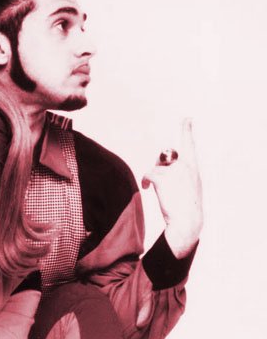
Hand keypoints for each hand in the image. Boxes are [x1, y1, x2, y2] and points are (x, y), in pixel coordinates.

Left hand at [141, 118, 202, 257]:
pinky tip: (147, 188)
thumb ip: (180, 174)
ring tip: (155, 188)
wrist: (187, 220)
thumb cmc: (188, 207)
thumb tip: (161, 169)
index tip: (187, 119)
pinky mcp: (163, 179)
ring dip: (153, 177)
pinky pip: (148, 174)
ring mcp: (174, 172)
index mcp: (193, 167)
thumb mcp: (190, 186)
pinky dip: (146, 180)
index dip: (186, 130)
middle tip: (161, 181)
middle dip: (159, 165)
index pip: (189, 144)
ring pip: (155, 168)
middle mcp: (184, 165)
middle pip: (165, 157)